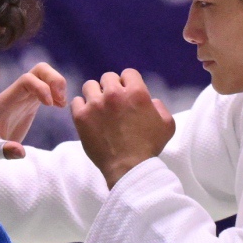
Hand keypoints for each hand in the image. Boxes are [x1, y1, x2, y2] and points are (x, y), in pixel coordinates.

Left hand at [0, 62, 65, 168]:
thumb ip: (3, 150)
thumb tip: (20, 152)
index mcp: (6, 100)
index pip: (26, 80)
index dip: (41, 87)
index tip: (49, 105)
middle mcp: (16, 94)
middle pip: (39, 70)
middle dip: (54, 80)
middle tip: (61, 100)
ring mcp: (24, 97)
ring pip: (44, 76)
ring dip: (58, 85)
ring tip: (62, 104)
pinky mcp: (30, 103)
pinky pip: (46, 88)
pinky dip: (57, 93)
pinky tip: (60, 107)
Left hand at [71, 69, 174, 187]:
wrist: (129, 169)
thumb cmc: (149, 148)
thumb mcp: (167, 126)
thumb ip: (160, 107)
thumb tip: (151, 100)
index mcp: (136, 92)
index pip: (128, 73)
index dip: (128, 84)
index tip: (126, 95)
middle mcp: (115, 94)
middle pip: (107, 78)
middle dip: (111, 88)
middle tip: (112, 104)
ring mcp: (96, 104)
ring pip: (90, 86)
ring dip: (95, 95)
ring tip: (98, 109)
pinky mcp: (81, 116)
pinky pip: (76, 101)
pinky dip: (81, 107)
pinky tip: (88, 117)